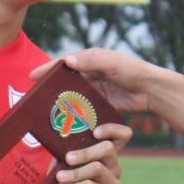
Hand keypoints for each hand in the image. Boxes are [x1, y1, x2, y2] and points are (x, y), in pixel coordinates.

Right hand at [32, 49, 163, 113]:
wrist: (151, 90)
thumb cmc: (132, 71)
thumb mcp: (111, 63)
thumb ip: (91, 60)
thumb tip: (67, 61)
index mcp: (90, 60)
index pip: (63, 64)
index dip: (47, 70)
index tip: (32, 77)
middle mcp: (90, 73)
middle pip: (64, 81)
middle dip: (50, 89)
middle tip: (34, 99)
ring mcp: (94, 89)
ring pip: (72, 96)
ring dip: (60, 104)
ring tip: (45, 113)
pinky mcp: (100, 103)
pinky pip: (83, 108)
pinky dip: (74, 114)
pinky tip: (65, 123)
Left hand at [55, 123, 130, 183]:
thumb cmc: (64, 178)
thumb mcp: (64, 160)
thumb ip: (67, 148)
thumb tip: (61, 139)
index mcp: (106, 153)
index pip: (122, 135)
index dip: (112, 130)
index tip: (95, 132)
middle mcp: (113, 166)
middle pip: (108, 149)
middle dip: (85, 152)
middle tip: (68, 158)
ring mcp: (112, 181)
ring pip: (96, 168)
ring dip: (74, 173)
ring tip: (60, 177)